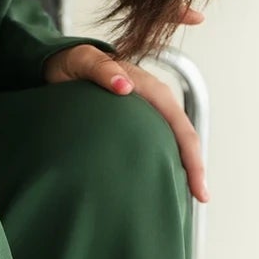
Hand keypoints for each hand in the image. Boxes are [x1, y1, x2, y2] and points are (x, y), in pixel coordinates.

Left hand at [42, 4, 208, 202]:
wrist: (57, 64)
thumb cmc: (72, 62)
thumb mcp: (83, 61)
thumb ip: (101, 69)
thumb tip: (123, 85)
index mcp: (149, 87)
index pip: (179, 123)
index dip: (192, 154)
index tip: (197, 182)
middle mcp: (153, 101)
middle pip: (183, 136)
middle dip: (194, 167)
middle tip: (200, 197)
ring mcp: (145, 112)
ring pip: (172, 142)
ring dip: (181, 166)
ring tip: (185, 195)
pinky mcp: (134, 123)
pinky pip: (155, 143)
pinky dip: (162, 161)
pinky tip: (159, 180)